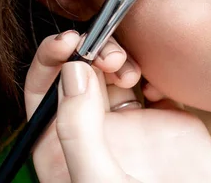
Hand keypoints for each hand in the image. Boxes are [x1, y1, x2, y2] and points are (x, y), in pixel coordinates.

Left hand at [24, 31, 210, 182]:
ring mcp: (133, 123)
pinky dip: (155, 71)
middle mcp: (97, 131)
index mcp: (67, 147)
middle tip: (112, 56)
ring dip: (122, 60)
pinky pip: (155, 81)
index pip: (44, 92)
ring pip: (116, 73)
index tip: (70, 42)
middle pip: (82, 74)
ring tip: (132, 71)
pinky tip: (156, 84)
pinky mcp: (166, 118)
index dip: (51, 61)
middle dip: (92, 54)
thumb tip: (73, 71)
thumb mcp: (98, 178)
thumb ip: (78, 129)